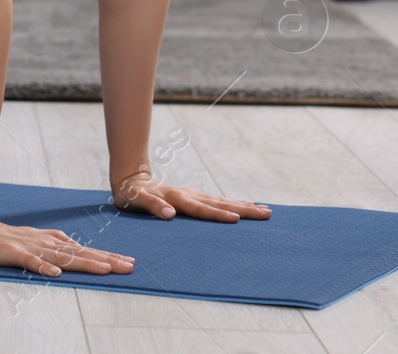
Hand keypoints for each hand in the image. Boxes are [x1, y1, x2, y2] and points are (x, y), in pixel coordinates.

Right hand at [0, 215, 134, 277]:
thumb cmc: (5, 239)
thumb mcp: (35, 241)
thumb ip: (55, 245)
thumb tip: (77, 248)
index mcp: (51, 241)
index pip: (84, 250)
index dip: (106, 256)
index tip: (128, 262)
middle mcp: (45, 243)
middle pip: (79, 253)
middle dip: (105, 259)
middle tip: (129, 266)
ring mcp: (30, 248)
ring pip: (61, 257)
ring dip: (83, 263)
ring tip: (104, 269)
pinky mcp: (13, 253)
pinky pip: (29, 262)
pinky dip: (42, 267)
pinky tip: (55, 274)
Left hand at [112, 170, 272, 221]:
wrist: (130, 179)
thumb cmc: (131, 194)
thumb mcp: (134, 200)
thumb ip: (152, 206)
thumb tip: (169, 214)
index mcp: (176, 198)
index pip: (201, 209)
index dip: (217, 215)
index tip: (237, 219)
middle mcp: (189, 195)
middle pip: (219, 204)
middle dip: (243, 210)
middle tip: (266, 214)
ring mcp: (193, 195)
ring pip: (222, 201)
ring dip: (243, 206)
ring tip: (265, 210)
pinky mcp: (194, 197)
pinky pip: (218, 201)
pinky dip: (234, 203)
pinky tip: (247, 205)